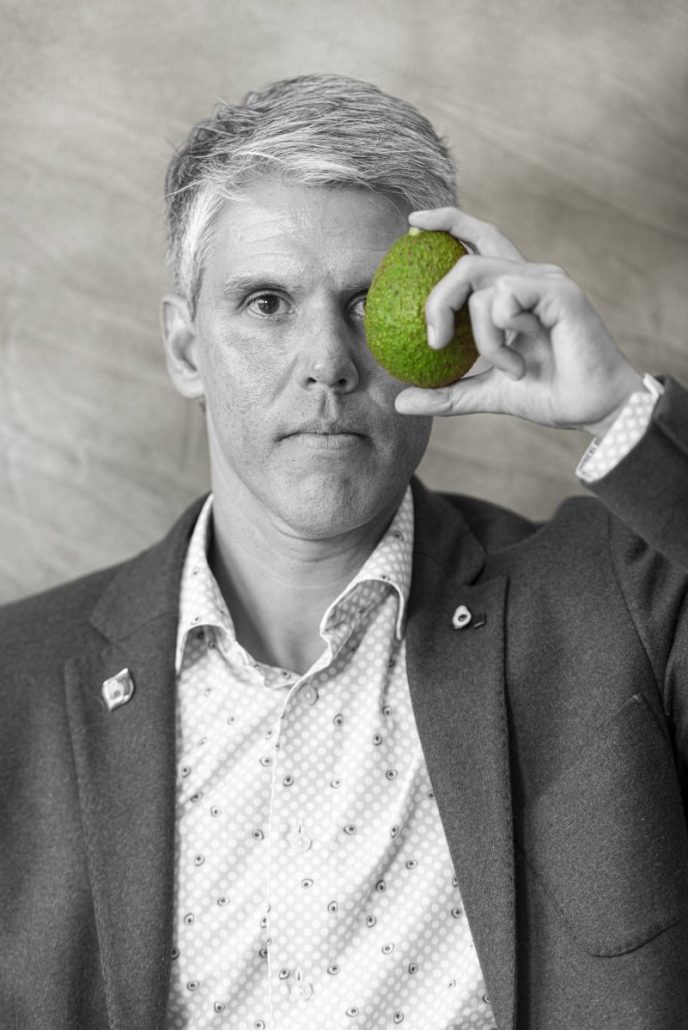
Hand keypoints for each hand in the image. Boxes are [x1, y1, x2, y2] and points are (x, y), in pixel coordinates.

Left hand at [394, 208, 642, 435]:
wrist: (594, 410)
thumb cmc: (550, 394)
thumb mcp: (487, 394)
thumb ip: (447, 393)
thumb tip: (401, 403)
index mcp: (514, 290)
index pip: (479, 240)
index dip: (447, 224)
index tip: (412, 225)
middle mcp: (529, 277)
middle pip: (467, 257)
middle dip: (438, 297)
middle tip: (433, 339)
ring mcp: (544, 281)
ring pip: (478, 281)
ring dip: (480, 336)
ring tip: (506, 368)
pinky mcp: (558, 292)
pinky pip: (503, 299)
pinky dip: (498, 338)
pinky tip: (521, 364)